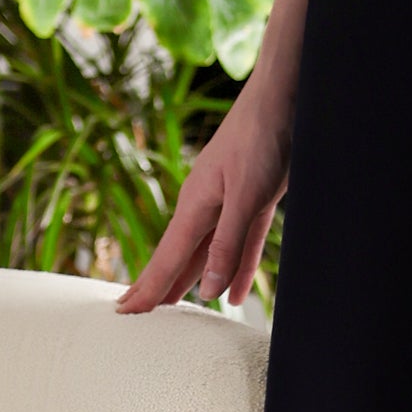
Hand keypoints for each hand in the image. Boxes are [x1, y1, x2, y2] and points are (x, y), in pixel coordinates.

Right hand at [116, 86, 290, 313]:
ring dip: (194, 281)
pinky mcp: (255, 199)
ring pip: (208, 252)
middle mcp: (206, 206)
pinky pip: (241, 243)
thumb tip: (207, 290)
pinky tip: (232, 292)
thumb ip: (227, 243)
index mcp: (194, 205)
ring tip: (175, 306)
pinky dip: (237, 268)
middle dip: (159, 285)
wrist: (285, 97)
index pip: (167, 258)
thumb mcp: (246, 196)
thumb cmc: (261, 138)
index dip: (149, 289)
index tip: (125, 313)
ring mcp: (229, 202)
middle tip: (135, 312)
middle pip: (179, 257)